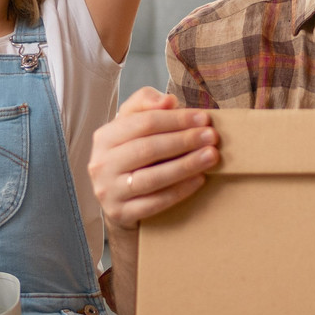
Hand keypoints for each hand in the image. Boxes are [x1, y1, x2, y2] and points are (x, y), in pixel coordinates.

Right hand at [89, 89, 220, 229]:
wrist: (117, 202)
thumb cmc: (131, 158)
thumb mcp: (132, 127)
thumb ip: (146, 105)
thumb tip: (168, 101)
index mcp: (105, 137)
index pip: (143, 122)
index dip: (176, 119)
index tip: (203, 117)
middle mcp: (101, 164)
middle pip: (148, 148)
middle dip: (184, 140)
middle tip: (212, 137)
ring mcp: (109, 191)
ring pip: (152, 177)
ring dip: (186, 165)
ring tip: (211, 156)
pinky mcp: (120, 213)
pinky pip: (155, 202)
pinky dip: (180, 191)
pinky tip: (199, 180)